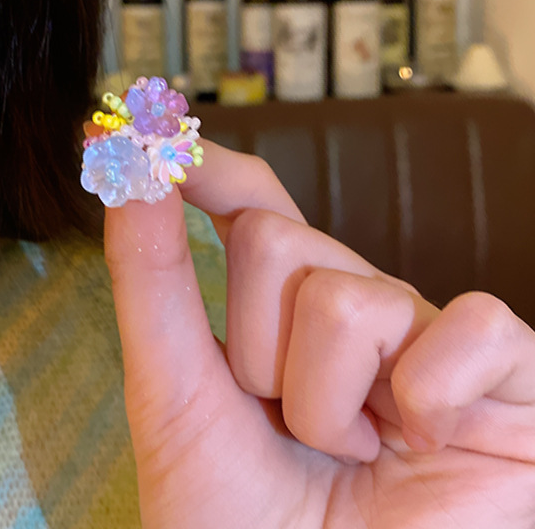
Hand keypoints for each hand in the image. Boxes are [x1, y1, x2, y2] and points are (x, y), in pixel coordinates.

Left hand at [104, 141, 534, 527]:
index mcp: (285, 304)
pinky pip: (473, 325)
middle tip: (285, 423)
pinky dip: (431, 397)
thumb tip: (130, 168)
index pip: (254, 202)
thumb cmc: (236, 515)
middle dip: (256, 350)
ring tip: (348, 454)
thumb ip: (151, 278)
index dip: (210, 165)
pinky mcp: (509, 376)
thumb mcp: (176, 391)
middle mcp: (357, 302)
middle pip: (274, 242)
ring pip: (347, 298)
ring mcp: (429, 334)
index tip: (159, 135)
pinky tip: (422, 442)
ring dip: (324, 403)